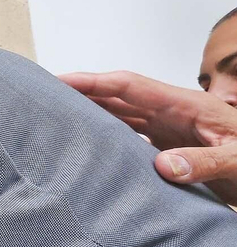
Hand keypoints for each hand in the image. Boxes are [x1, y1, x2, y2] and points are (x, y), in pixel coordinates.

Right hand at [62, 70, 236, 203]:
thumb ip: (204, 162)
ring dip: (90, 115)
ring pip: (121, 116)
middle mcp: (174, 114)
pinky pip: (131, 138)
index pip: (130, 86)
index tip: (59, 80)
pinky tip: (88, 148)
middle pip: (118, 96)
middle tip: (41, 95)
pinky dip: (106, 139)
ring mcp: (172, 130)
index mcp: (187, 106)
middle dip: (81, 93)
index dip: (92, 82)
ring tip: (54, 118)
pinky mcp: (173, 148)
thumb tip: (162, 167)